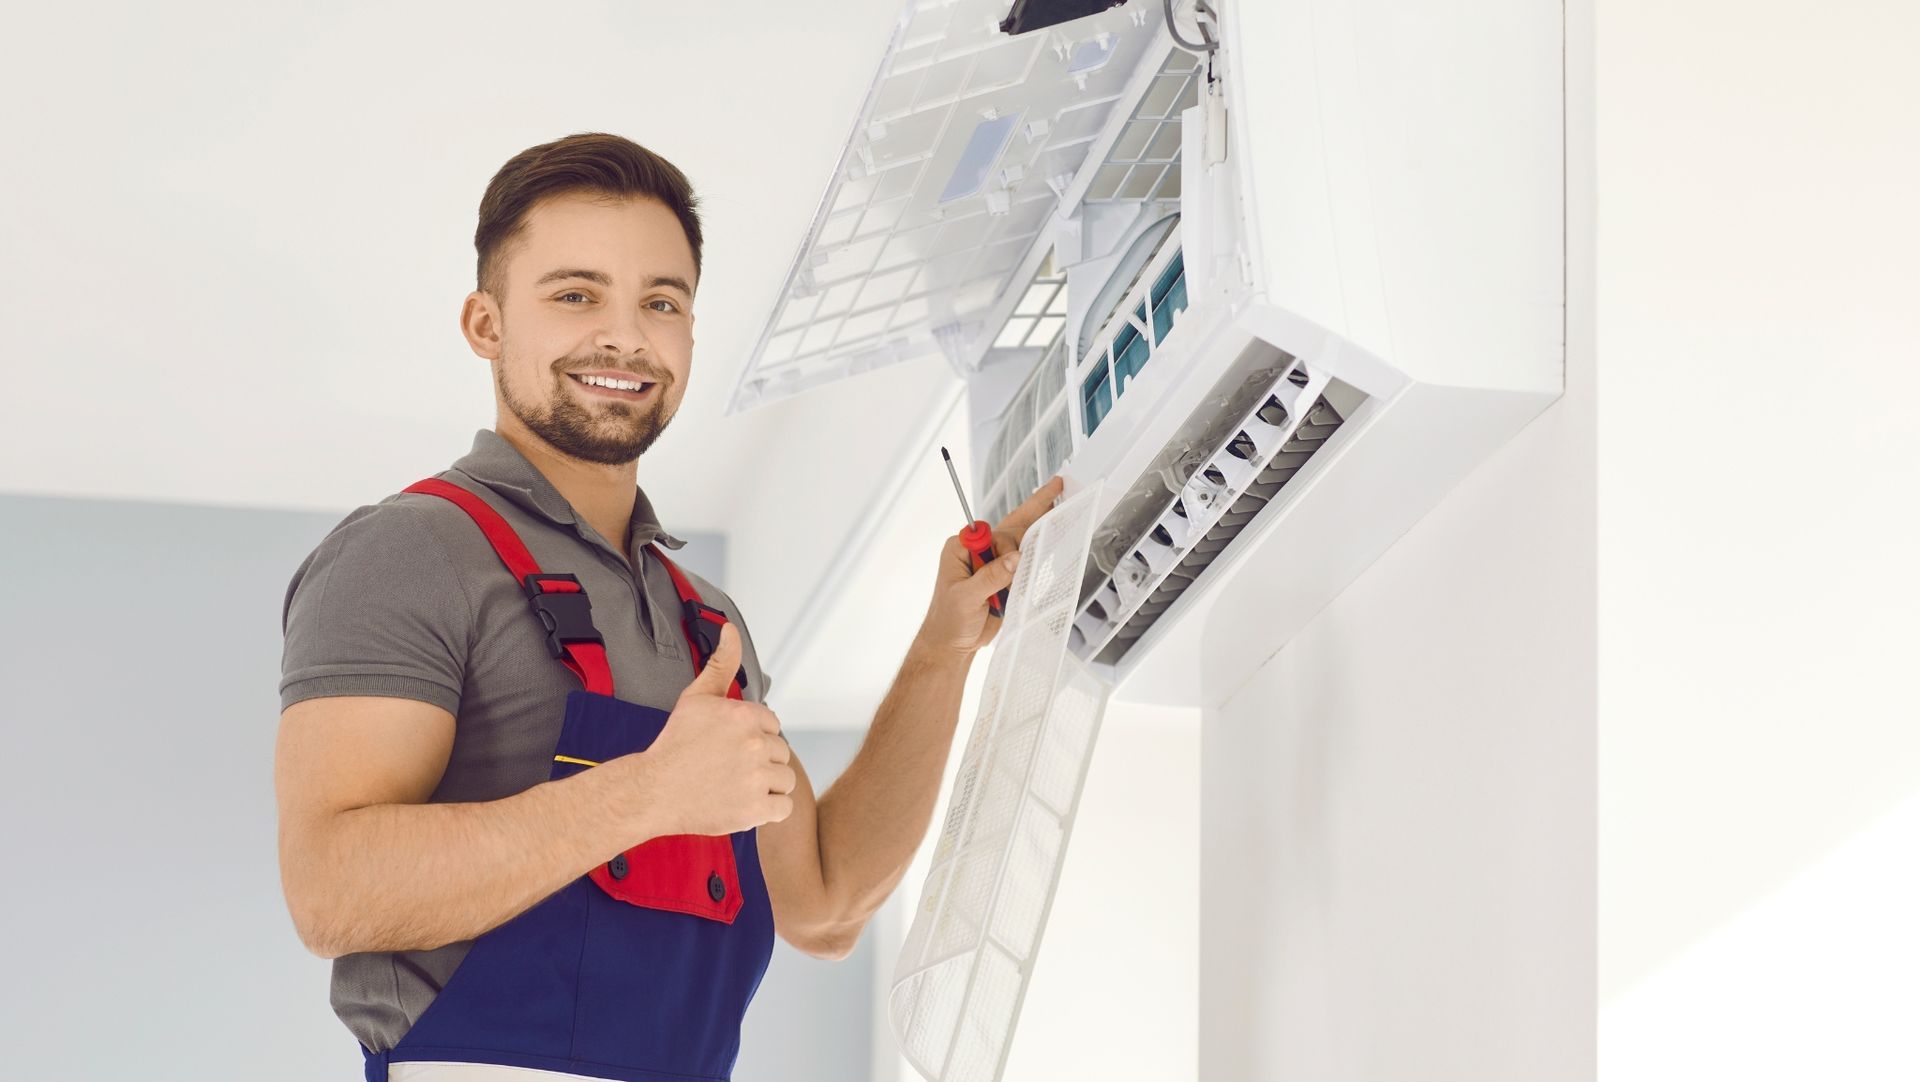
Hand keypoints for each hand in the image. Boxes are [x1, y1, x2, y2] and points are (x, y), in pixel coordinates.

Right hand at [632, 622, 794, 836]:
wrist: (653, 790)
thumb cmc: (674, 744)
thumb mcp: (696, 697)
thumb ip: (721, 663)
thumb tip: (730, 629)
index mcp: (745, 716)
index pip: (773, 726)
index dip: (753, 738)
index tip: (731, 747)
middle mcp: (755, 745)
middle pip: (781, 753)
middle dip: (760, 761)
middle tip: (729, 768)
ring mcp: (756, 778)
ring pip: (785, 780)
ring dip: (767, 785)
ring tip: (737, 785)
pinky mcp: (755, 809)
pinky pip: (783, 808)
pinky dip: (769, 809)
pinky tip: (745, 803)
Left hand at [916, 475, 1066, 657]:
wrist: (952, 644)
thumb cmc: (948, 620)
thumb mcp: (966, 597)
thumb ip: (990, 577)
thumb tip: (1015, 558)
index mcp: (960, 548)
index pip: (993, 534)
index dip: (1009, 546)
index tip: (1017, 562)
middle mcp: (977, 551)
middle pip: (1010, 526)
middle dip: (1034, 507)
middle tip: (1056, 485)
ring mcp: (992, 564)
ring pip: (1020, 542)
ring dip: (1038, 531)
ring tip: (1060, 507)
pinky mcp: (1003, 578)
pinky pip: (1024, 563)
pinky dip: (1039, 553)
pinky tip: (1053, 538)